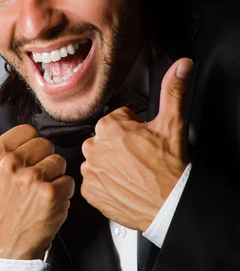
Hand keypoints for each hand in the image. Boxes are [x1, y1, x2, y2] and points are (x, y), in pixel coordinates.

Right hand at [0, 122, 74, 259]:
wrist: (6, 246)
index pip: (28, 131)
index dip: (29, 148)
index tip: (23, 164)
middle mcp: (11, 164)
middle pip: (46, 144)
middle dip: (43, 162)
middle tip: (31, 182)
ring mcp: (31, 179)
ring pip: (59, 161)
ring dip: (55, 178)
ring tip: (39, 193)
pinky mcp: (50, 194)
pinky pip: (68, 181)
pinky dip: (64, 193)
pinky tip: (48, 204)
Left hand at [80, 58, 192, 231]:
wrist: (170, 205)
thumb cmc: (170, 168)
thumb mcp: (173, 122)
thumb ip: (173, 89)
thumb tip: (181, 66)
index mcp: (109, 127)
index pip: (116, 119)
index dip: (132, 129)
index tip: (142, 140)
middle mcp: (94, 147)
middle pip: (104, 138)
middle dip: (119, 144)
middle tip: (138, 156)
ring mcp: (90, 171)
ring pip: (98, 159)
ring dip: (110, 163)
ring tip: (132, 171)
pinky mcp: (89, 192)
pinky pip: (93, 181)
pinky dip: (105, 182)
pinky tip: (122, 183)